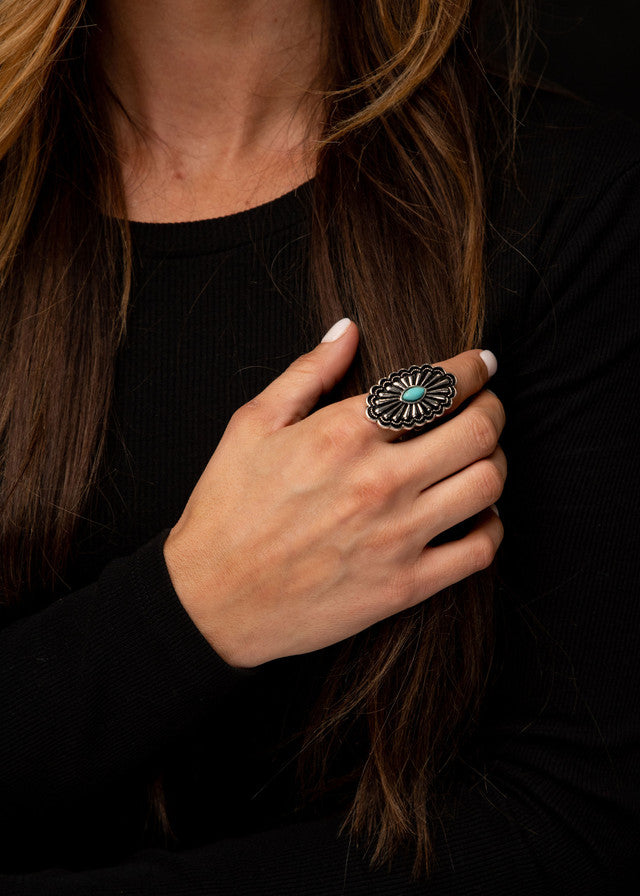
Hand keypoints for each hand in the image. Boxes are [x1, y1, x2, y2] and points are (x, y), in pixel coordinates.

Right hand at [164, 320, 505, 667]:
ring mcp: (395, 537)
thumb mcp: (251, 426)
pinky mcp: (403, 586)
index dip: (474, 368)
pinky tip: (477, 515)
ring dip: (497, 461)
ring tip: (483, 456)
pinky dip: (492, 526)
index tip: (483, 364)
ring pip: (488, 485)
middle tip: (488, 405)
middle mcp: (378, 481)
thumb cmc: (226, 509)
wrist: (210, 601)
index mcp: (342, 433)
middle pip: (478, 430)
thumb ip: (306, 373)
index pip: (435, 386)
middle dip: (494, 407)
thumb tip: (348, 329)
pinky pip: (479, 551)